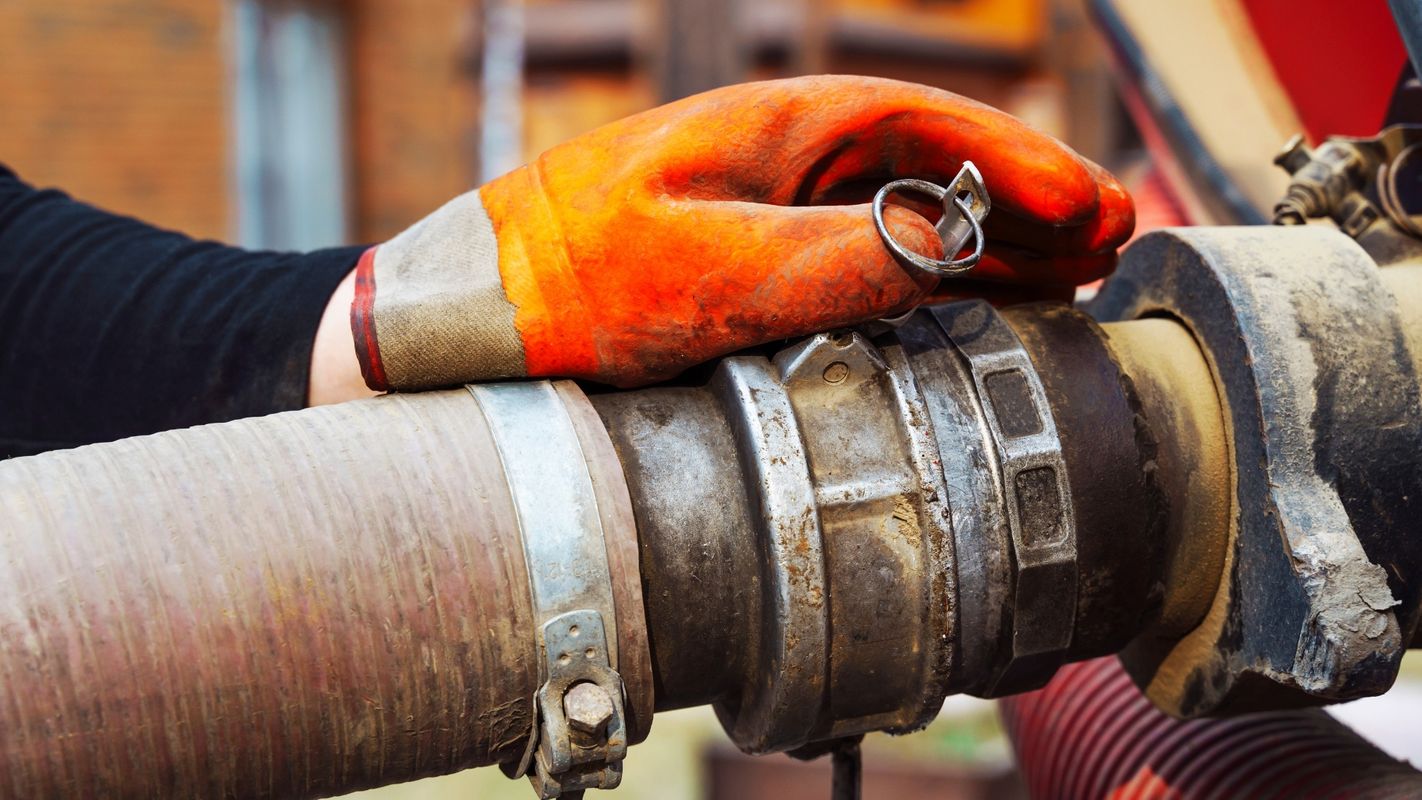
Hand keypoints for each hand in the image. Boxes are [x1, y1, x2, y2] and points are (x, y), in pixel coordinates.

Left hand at [338, 75, 1132, 392]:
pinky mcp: (765, 257)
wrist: (490, 304)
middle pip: (941, 166)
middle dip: (1031, 201)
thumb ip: (830, 261)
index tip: (1095, 209)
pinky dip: (938, 272)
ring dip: (998, 240)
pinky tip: (985, 296)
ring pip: (916, 211)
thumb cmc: (581, 274)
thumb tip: (942, 252)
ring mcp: (781, 204)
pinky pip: (875, 254)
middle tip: (1113, 241)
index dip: (1024, 167)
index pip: (932, 131)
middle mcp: (794, 156)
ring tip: (1077, 273)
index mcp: (787, 128)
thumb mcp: (708, 270)